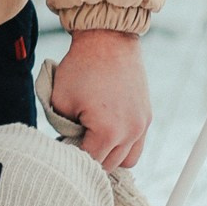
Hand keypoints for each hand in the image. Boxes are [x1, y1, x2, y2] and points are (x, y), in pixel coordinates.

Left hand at [48, 30, 150, 171]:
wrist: (108, 40)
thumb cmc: (81, 68)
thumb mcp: (60, 101)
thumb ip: (62, 130)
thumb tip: (67, 146)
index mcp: (108, 131)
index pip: (89, 163)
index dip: (72, 160)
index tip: (62, 150)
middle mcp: (130, 132)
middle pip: (109, 166)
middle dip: (90, 159)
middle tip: (74, 143)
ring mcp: (142, 125)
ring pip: (127, 161)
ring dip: (110, 157)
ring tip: (93, 142)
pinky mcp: (146, 116)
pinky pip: (137, 145)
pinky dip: (123, 146)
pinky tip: (107, 134)